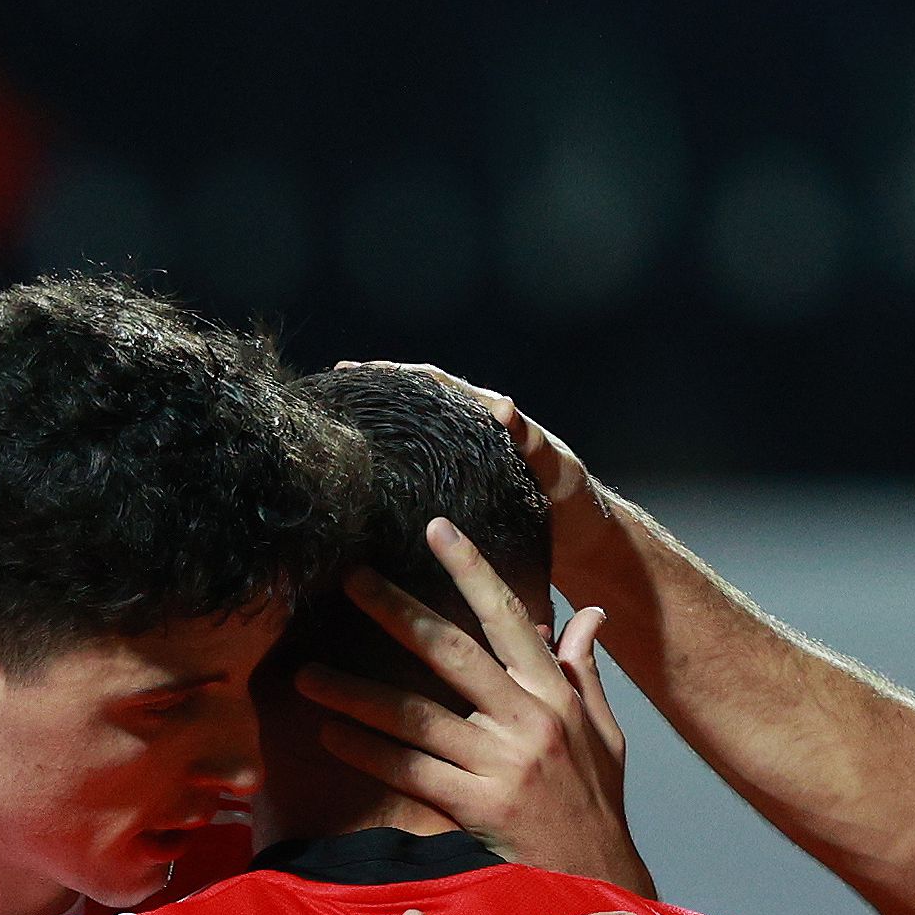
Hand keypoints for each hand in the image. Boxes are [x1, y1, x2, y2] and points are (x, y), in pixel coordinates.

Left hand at [295, 521, 646, 897]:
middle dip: (396, 611)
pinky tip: (330, 736)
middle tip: (349, 579)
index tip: (435, 529)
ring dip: (356, 693)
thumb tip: (589, 617)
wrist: (603, 881)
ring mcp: (503, 764)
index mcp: (555, 695)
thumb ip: (585, 674)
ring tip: (307, 674)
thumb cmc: (597, 806)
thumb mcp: (604, 735)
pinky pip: (412, 771)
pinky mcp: (479, 807)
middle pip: (451, 652)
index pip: (509, 617)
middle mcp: (529, 720)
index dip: (471, 569)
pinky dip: (369, 753)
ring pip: (418, 715)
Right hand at [334, 364, 601, 556]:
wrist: (585, 543)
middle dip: (374, 397)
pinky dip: (393, 469)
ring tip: (335, 434)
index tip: (352, 371)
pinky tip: (365, 484)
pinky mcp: (463, 495)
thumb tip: (501, 406)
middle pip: (415, 407)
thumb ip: (532, 441)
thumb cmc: (574, 504)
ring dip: (379, 432)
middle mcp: (471, 438)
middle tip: (329, 397)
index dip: (393, 375)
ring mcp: (465, 466)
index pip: (433, 385)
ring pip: (415, 440)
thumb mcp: (555, 470)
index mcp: (489, 421)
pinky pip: (421, 473)